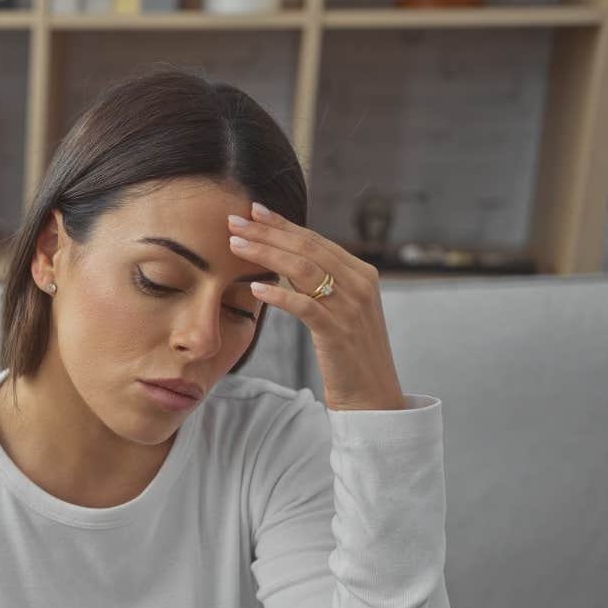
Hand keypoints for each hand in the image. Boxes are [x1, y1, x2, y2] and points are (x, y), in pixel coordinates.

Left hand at [230, 202, 406, 411]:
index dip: (283, 224)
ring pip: (304, 269)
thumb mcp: (341, 310)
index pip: (315, 240)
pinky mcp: (338, 332)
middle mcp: (360, 284)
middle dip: (267, 232)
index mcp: (361, 273)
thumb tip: (288, 261)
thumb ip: (323, 283)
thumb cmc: (349, 354)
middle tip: (234, 221)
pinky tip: (255, 288)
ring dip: (266, 254)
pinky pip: (305, 306)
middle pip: (307, 248)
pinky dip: (279, 295)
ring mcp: (351, 307)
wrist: (373, 395)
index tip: (253, 211)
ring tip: (235, 246)